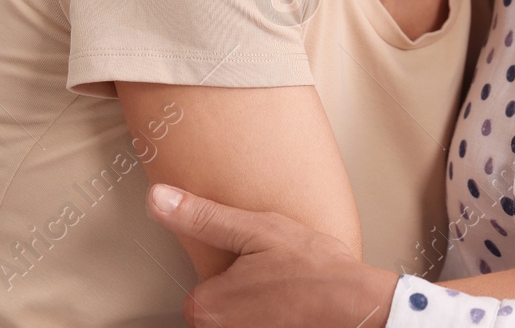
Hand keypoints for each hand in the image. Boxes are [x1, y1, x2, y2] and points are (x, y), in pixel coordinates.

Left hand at [147, 183, 399, 327]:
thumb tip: (159, 198)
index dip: (230, 274)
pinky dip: (274, 320)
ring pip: (240, 323)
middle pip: (219, 312)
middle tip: (274, 279)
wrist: (356, 303)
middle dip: (243, 295)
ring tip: (287, 294)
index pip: (201, 291)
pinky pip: (260, 326)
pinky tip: (293, 311)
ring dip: (260, 311)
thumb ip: (202, 216)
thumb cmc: (312, 268)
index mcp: (207, 305)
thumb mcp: (255, 229)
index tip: (255, 267)